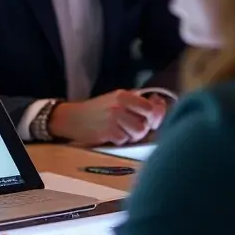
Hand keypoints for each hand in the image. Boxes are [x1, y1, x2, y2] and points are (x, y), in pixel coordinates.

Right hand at [49, 89, 167, 145]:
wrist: (72, 118)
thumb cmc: (98, 111)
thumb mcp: (118, 100)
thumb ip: (139, 102)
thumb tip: (161, 103)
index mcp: (124, 94)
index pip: (151, 107)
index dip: (156, 116)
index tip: (152, 120)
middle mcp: (120, 104)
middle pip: (147, 122)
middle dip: (144, 128)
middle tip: (133, 127)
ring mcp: (113, 117)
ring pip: (138, 132)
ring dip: (132, 136)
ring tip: (121, 131)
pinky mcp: (107, 131)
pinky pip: (124, 140)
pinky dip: (119, 141)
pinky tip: (111, 135)